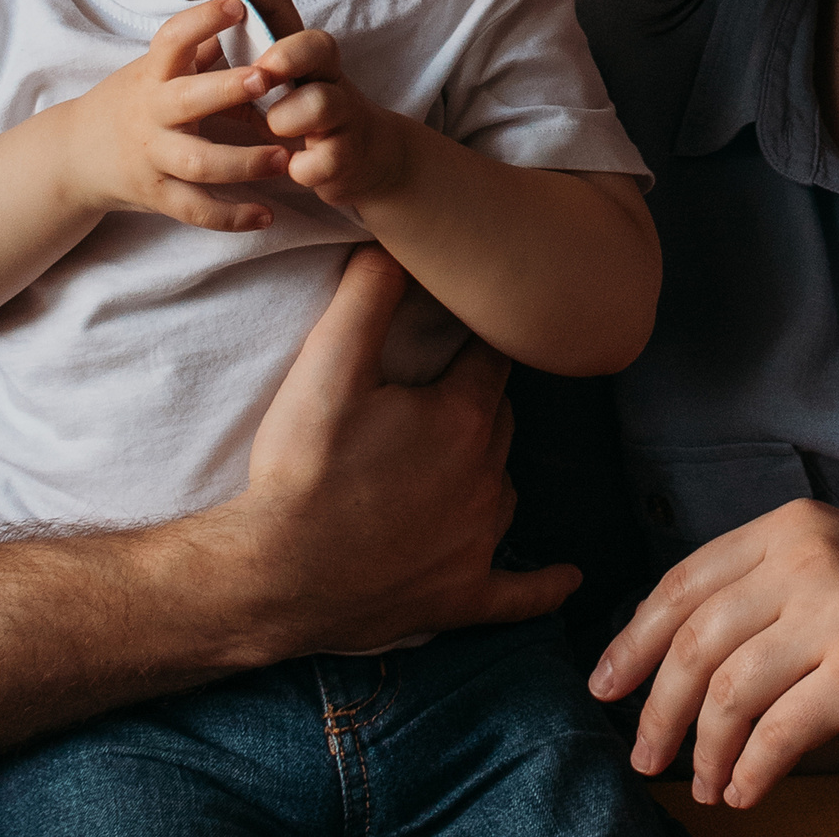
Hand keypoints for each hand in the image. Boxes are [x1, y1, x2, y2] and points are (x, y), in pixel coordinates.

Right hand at [64, 0, 289, 228]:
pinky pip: (196, 210)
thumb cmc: (133, 100)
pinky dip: (231, 217)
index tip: (238, 5)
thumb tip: (249, 3)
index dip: (203, 21)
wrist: (74, 155)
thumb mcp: (155, 68)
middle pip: (188, 100)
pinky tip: (266, 215)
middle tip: (267, 78)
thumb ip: (199, 47)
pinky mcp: (158, 195)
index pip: (173, 38)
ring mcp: (153, 156)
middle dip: (227, 89)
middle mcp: (151, 113)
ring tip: (284, 157)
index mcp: (154, 74)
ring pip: (198, 163)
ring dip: (244, 162)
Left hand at [222, 0, 412, 212]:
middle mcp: (327, 75)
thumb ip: (245, 59)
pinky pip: (329, 157)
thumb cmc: (303, 115)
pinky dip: (307, 166)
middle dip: (288, 54)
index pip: (282, 11)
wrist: (367, 159)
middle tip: (262, 71)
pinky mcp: (348, 154)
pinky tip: (296, 170)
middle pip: (319, 45)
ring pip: (324, 102)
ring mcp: (343, 114)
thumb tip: (196, 31)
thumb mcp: (277, 84)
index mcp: (302, 54)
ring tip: (274, 130)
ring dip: (291, 117)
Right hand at [233, 248, 578, 652]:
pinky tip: (568, 579)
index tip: (460, 328)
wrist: (271, 576)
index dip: (473, 339)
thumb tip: (395, 242)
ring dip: (484, 471)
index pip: (490, 359)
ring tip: (452, 461)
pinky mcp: (462, 597)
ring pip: (503, 488)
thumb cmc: (299, 470)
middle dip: (475, 401)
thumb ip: (366, 296)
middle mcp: (486, 479)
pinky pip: (519, 594)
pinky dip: (543, 585)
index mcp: (463, 419)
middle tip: (437, 393)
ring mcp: (478, 543)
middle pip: (498, 420)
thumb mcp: (325, 366)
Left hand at [589, 500, 838, 809]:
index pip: (684, 583)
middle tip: (642, 753)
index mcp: (792, 529)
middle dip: (656, 706)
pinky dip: (750, 770)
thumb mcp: (837, 573)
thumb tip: (668, 651)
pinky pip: (778, 734)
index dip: (632, 639)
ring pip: (727, 690)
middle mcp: (809, 560)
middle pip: (694, 640)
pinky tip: (745, 791)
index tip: (606, 686)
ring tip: (702, 783)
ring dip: (703, 750)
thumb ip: (764, 592)